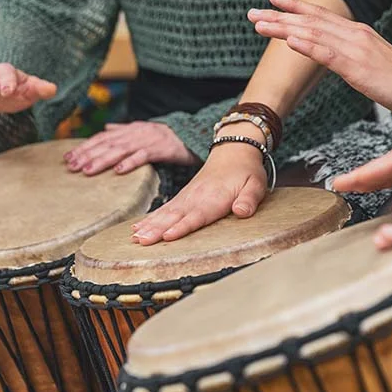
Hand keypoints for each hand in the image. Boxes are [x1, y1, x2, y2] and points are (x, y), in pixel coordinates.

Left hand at [63, 122, 196, 175]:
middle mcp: (135, 133)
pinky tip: (118, 171)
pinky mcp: (160, 149)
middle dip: (87, 155)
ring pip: (120, 150)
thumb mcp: (142, 130)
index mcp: (129, 130)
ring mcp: (147, 140)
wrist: (192, 134)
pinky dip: (130, 163)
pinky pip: (143, 156)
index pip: (102, 138)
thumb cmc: (165, 136)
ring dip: (102, 160)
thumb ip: (123, 130)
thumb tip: (106, 127)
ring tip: (87, 171)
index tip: (68, 158)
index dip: (84, 147)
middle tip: (71, 167)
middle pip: (107, 144)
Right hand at [130, 137, 266, 244]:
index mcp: (215, 197)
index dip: (182, 226)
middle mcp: (197, 197)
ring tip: (135, 238)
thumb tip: (242, 212)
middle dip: (158, 229)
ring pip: (166, 213)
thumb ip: (249, 199)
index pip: (197, 215)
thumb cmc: (247, 171)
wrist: (234, 150)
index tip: (168, 236)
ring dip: (150, 225)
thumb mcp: (256, 184)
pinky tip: (137, 228)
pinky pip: (164, 209)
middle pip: (175, 216)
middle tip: (141, 241)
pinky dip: (150, 218)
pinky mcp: (183, 197)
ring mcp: (188, 196)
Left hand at [249, 0, 391, 119]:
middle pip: (311, 20)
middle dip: (279, 15)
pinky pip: (328, 54)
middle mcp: (354, 35)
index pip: (320, 16)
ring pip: (314, 34)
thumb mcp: (372, 64)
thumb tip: (334, 56)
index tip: (271, 0)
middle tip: (252, 12)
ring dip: (285, 28)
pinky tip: (290, 40)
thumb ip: (352, 56)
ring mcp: (356, 49)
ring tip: (260, 24)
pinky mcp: (358, 67)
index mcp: (357, 34)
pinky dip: (308, 45)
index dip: (294, 7)